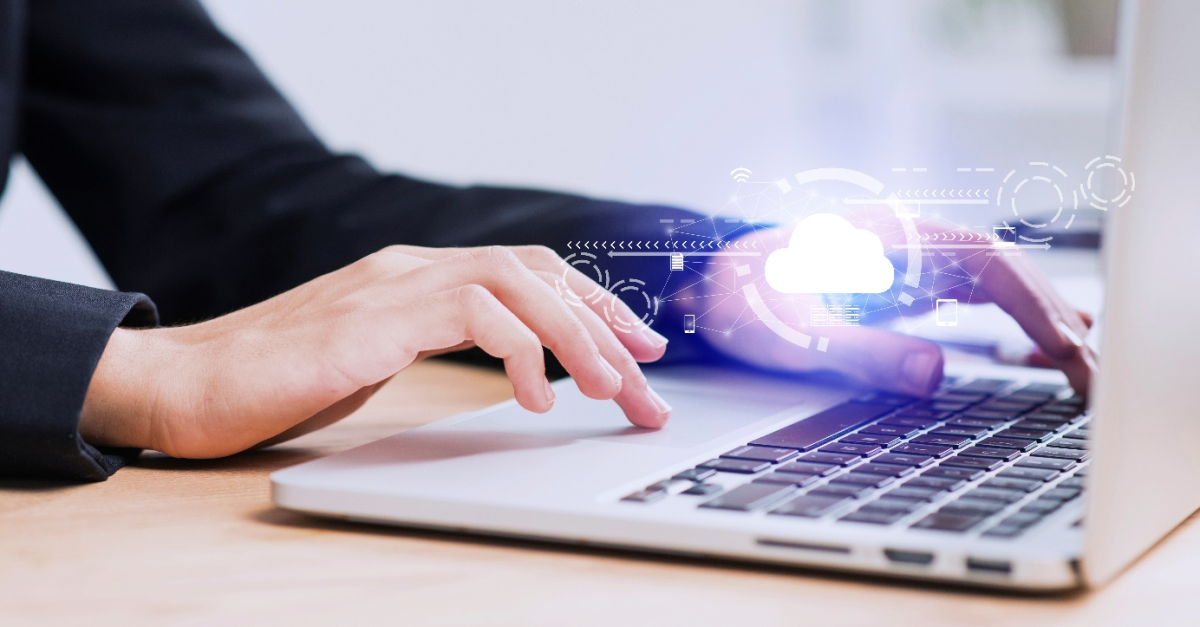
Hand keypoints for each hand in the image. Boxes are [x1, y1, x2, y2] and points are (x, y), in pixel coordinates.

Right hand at [80, 245, 671, 457]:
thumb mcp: (381, 358)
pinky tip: (532, 396)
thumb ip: (438, 343)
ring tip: (610, 390)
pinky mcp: (373, 317)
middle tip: (648, 381)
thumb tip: (517, 364)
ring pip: (517, 284)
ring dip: (576, 338)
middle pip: (538, 274)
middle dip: (605, 327)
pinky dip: (517, 350)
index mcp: (419, 277)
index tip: (639, 348)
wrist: (188, 386)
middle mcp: (414, 268)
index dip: (593, 306)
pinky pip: (471, 313)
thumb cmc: (280, 382)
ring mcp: (393, 285)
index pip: (529, 273)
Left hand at [694, 216, 1094, 396]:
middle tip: (1090, 372)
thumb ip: (860, 351)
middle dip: (1050, 317)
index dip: (1031, 305)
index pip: (985, 262)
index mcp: (886, 239)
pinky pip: (970, 295)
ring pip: (992, 282)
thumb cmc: (740, 300)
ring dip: (1036, 317)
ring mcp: (904, 261)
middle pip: (1001, 270)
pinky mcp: (898, 283)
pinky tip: (1034, 344)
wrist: (705, 286)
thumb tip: (935, 372)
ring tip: (1080, 362)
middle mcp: (904, 242)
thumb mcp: (792, 334)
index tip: (1064, 347)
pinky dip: (1008, 319)